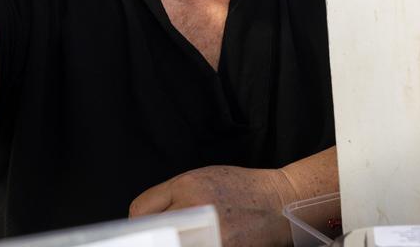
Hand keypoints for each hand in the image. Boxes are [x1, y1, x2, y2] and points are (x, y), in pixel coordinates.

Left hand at [129, 165, 297, 246]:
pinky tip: (203, 242)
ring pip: (171, 244)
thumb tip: (144, 220)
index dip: (140, 224)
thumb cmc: (243, 190)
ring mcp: (208, 233)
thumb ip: (172, 196)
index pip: (140, 210)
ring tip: (191, 239)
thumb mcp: (203, 180)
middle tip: (166, 239)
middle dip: (156, 238)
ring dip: (174, 244)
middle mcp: (195, 207)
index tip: (145, 232)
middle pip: (153, 234)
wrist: (280, 203)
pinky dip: (194, 246)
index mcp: (187, 185)